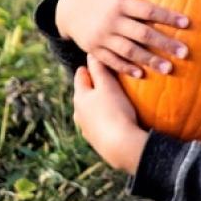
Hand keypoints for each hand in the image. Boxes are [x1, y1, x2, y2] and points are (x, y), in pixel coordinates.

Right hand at [56, 0, 189, 77]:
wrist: (68, 9)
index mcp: (120, 3)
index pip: (148, 11)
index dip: (168, 16)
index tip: (187, 23)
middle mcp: (111, 21)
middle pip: (142, 34)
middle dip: (164, 44)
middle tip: (185, 53)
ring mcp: (102, 37)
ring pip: (129, 51)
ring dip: (149, 61)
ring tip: (169, 69)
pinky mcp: (94, 49)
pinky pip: (112, 61)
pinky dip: (126, 68)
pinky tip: (143, 74)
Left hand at [74, 56, 146, 174]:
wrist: (121, 146)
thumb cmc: (115, 112)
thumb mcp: (108, 86)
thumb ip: (100, 70)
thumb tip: (92, 54)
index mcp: (80, 98)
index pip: (80, 77)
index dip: (87, 68)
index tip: (94, 62)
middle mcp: (79, 113)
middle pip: (83, 96)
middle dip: (92, 88)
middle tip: (105, 80)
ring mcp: (87, 129)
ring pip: (90, 112)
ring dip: (97, 106)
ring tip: (110, 101)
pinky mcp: (97, 141)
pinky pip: (99, 125)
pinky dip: (104, 119)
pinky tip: (114, 120)